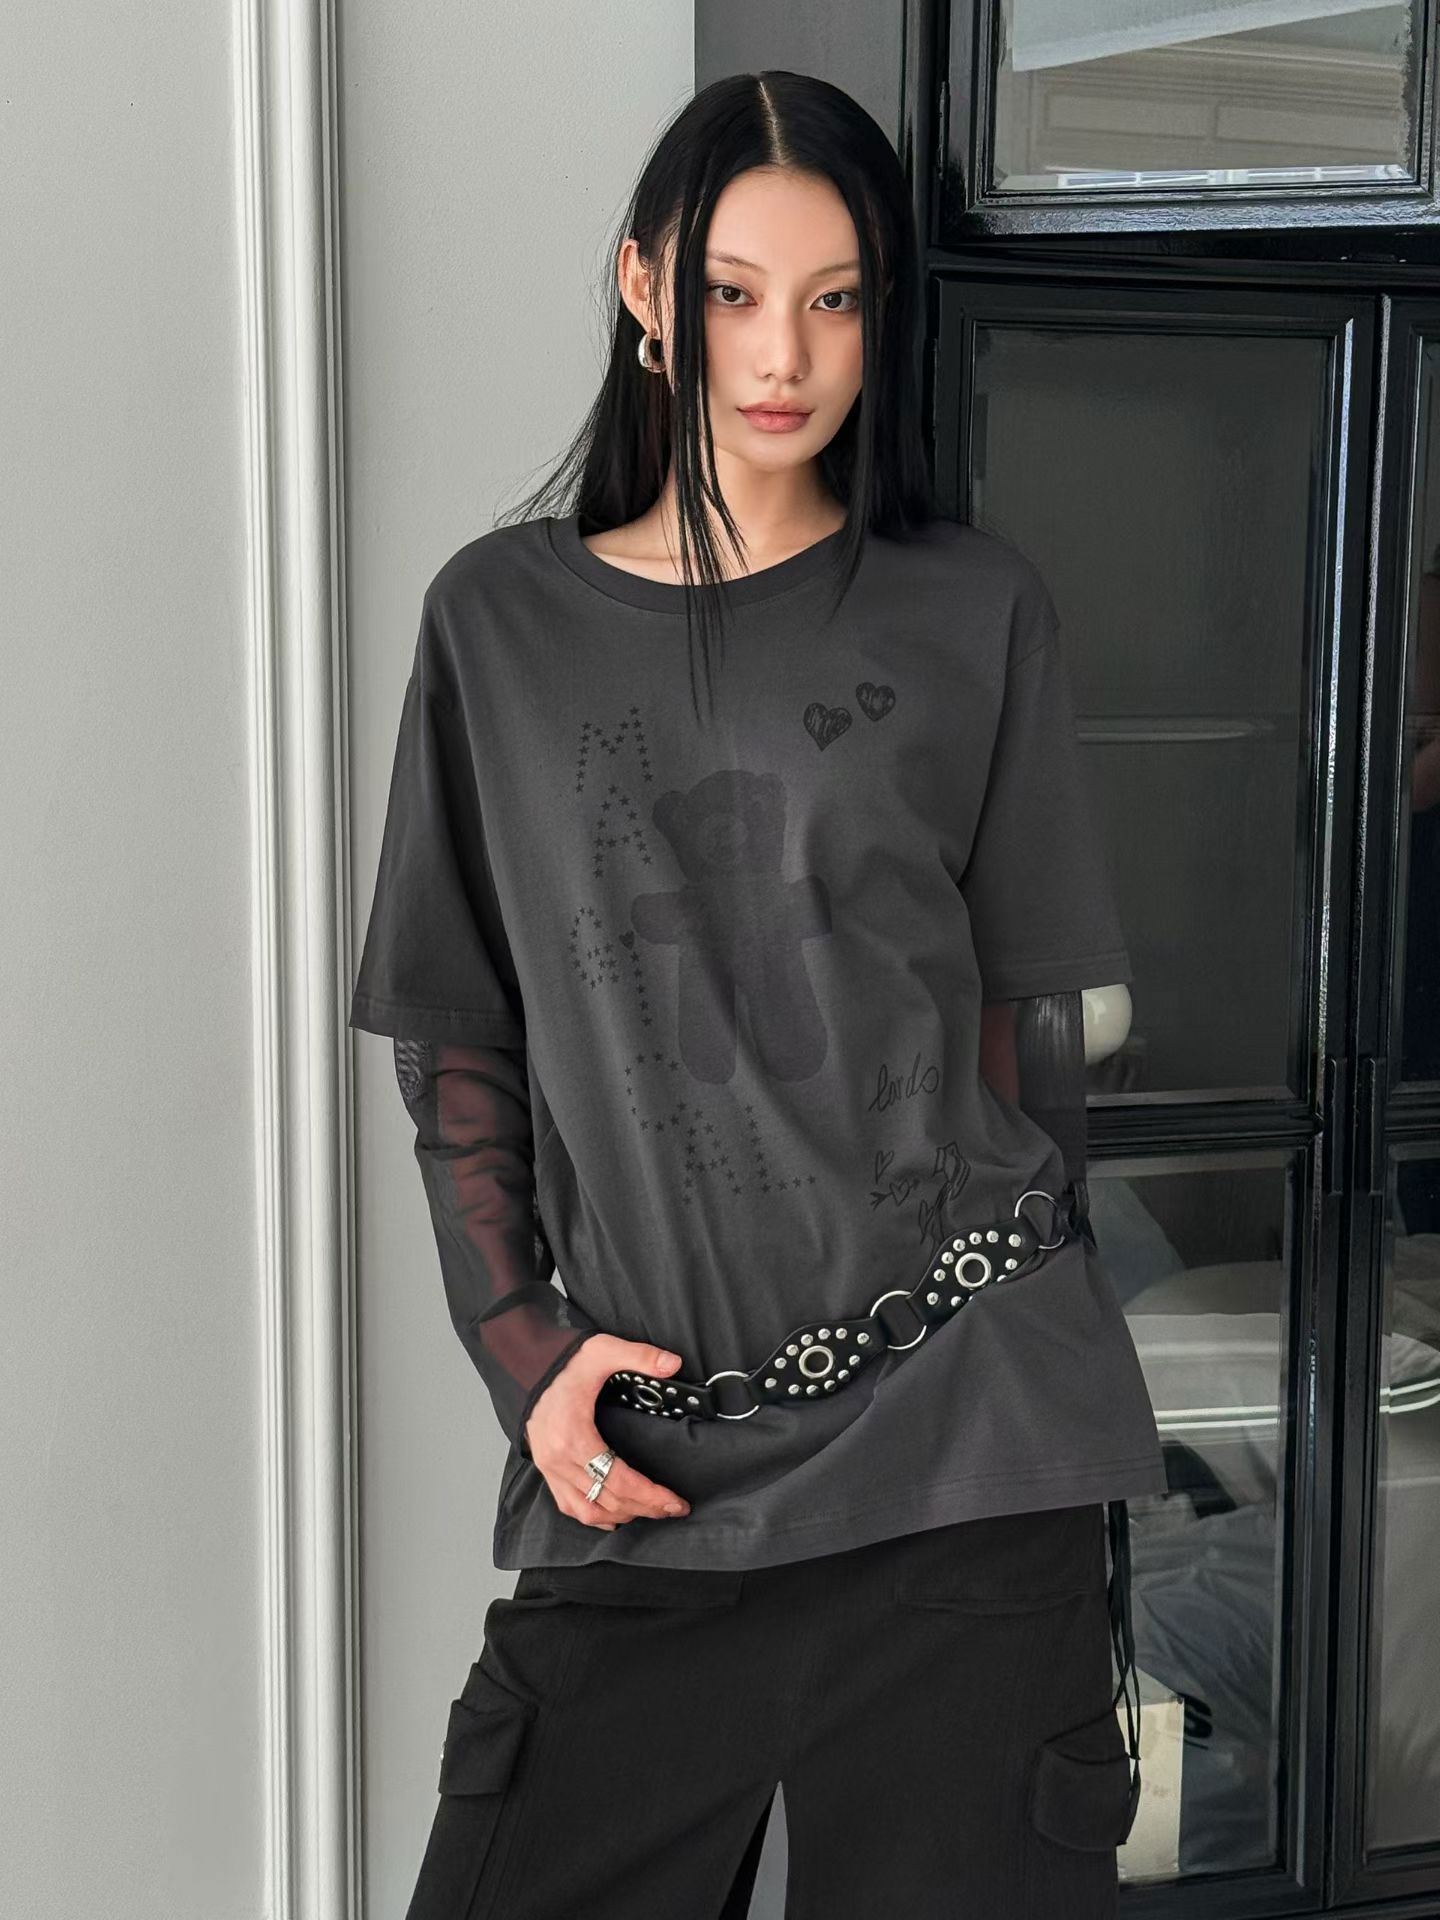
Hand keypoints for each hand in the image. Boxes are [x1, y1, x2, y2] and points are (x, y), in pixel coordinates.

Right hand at [523, 1334, 692, 1530]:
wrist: (525, 1364)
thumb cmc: (563, 1362)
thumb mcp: (602, 1350)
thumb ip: (639, 1356)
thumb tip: (673, 1364)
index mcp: (574, 1437)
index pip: (620, 1481)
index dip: (652, 1496)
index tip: (676, 1502)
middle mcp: (559, 1460)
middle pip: (609, 1500)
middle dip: (646, 1508)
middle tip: (673, 1508)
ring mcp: (550, 1468)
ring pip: (588, 1510)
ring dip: (622, 1515)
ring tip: (649, 1511)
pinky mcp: (546, 1469)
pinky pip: (569, 1505)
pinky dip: (594, 1515)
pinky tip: (613, 1515)